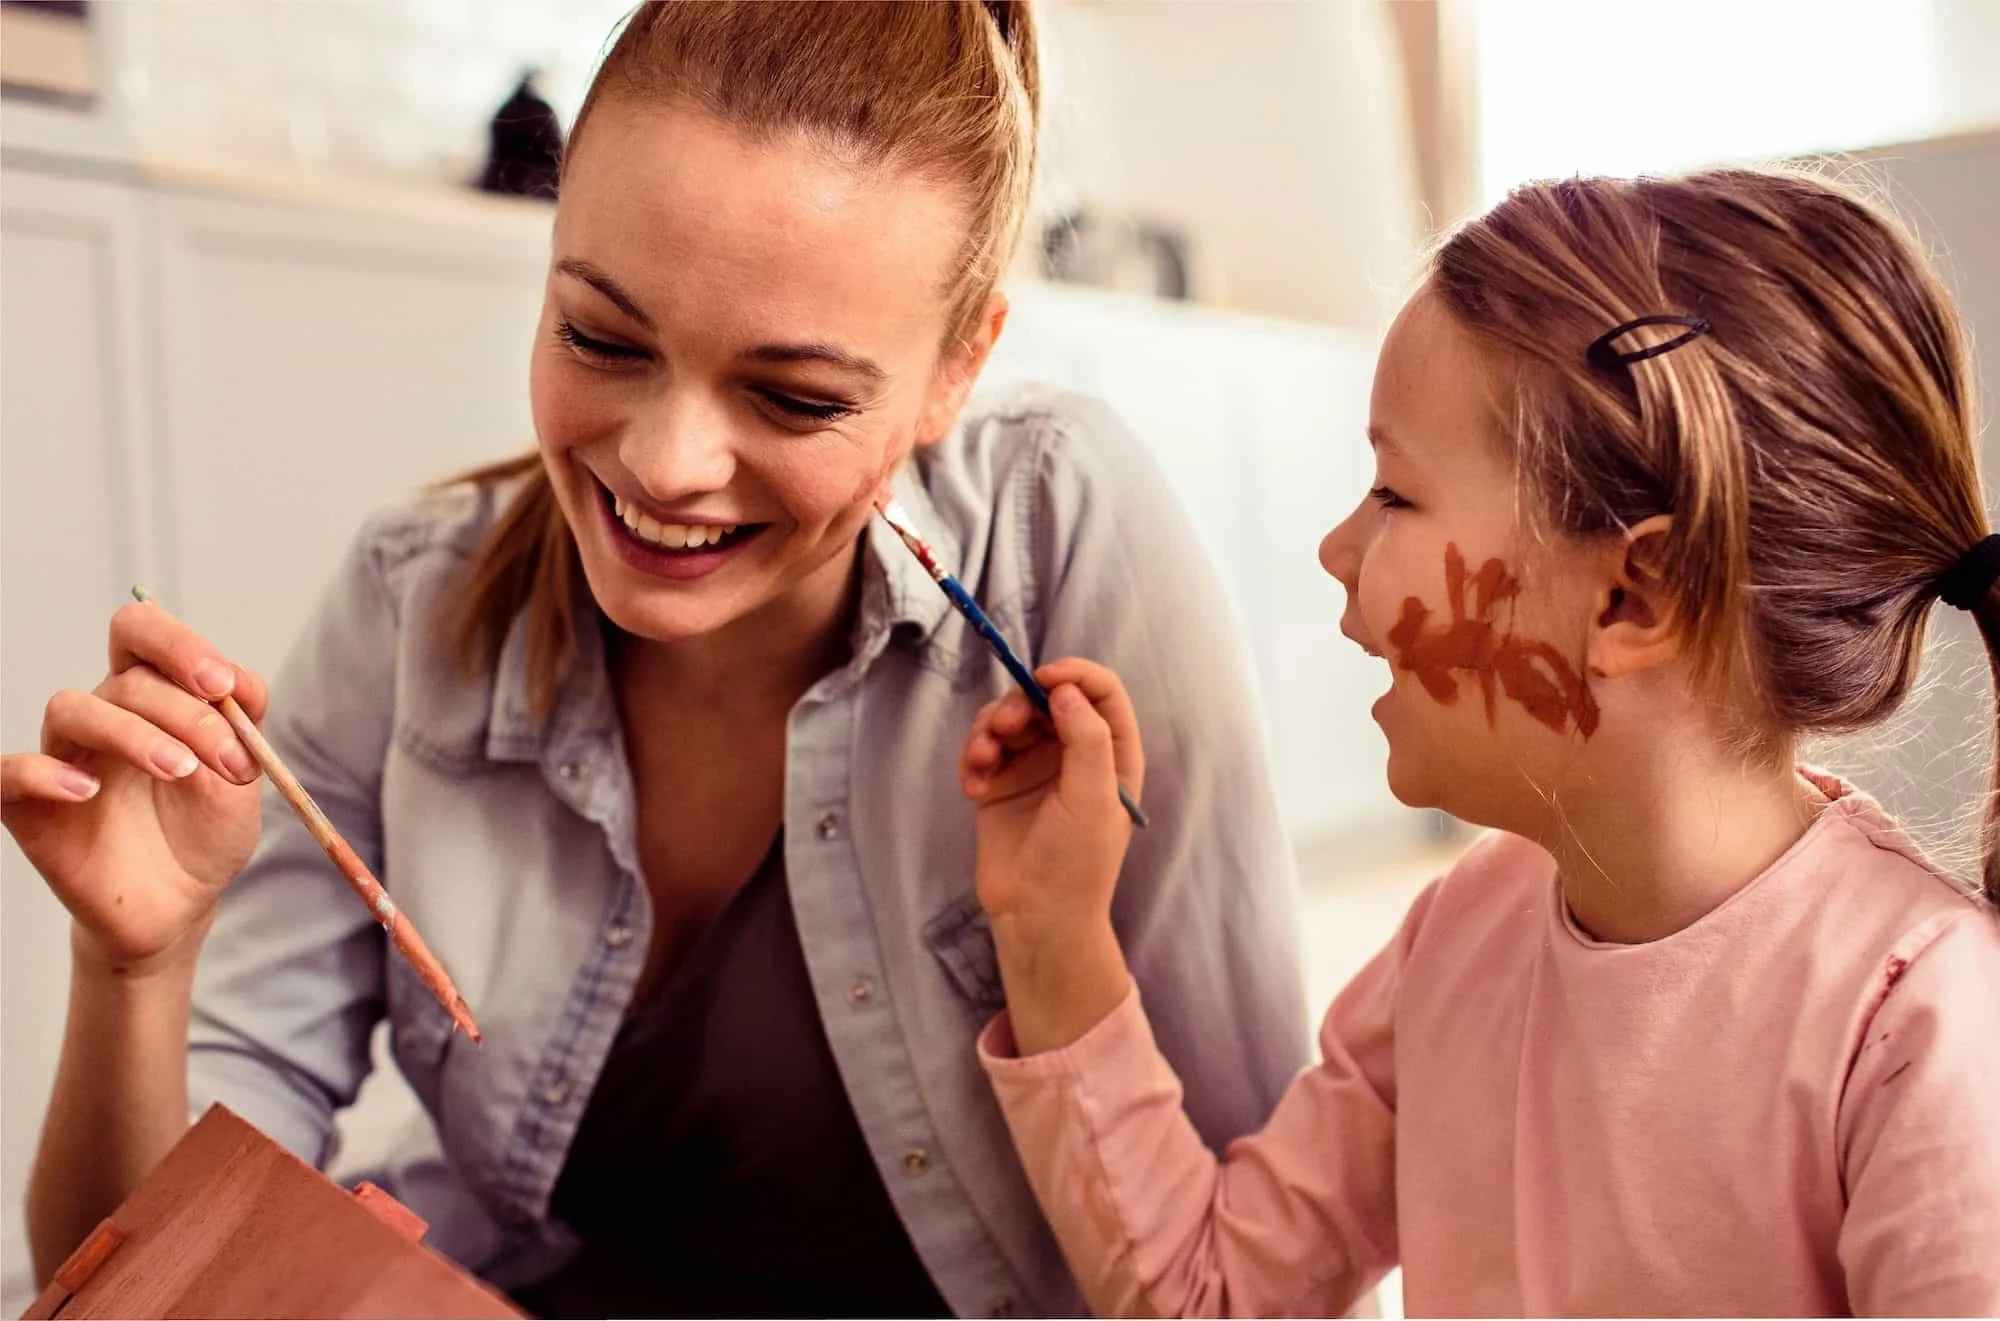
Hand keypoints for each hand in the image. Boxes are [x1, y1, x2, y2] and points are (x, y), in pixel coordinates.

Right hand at [1, 600, 266, 976]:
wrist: (181, 903)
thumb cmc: (205, 830)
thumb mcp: (244, 775)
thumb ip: (244, 721)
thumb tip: (236, 682)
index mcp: (154, 696)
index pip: (142, 634)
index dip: (178, 643)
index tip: (221, 684)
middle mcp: (105, 716)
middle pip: (125, 676)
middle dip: (185, 712)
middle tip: (227, 759)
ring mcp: (65, 757)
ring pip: (71, 708)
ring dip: (134, 734)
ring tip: (181, 773)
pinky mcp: (30, 805)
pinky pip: (11, 771)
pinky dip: (46, 773)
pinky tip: (88, 791)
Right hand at [961, 657, 1145, 939]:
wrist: (1036, 915)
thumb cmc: (1077, 863)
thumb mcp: (1095, 798)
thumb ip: (1087, 739)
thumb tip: (1064, 690)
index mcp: (1112, 754)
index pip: (1101, 692)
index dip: (1075, 674)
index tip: (1043, 678)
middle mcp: (1073, 753)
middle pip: (1045, 698)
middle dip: (1019, 704)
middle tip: (1004, 728)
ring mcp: (1034, 767)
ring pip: (1008, 718)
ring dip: (989, 730)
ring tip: (981, 760)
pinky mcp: (1000, 783)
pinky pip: (982, 747)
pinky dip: (973, 757)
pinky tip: (972, 786)